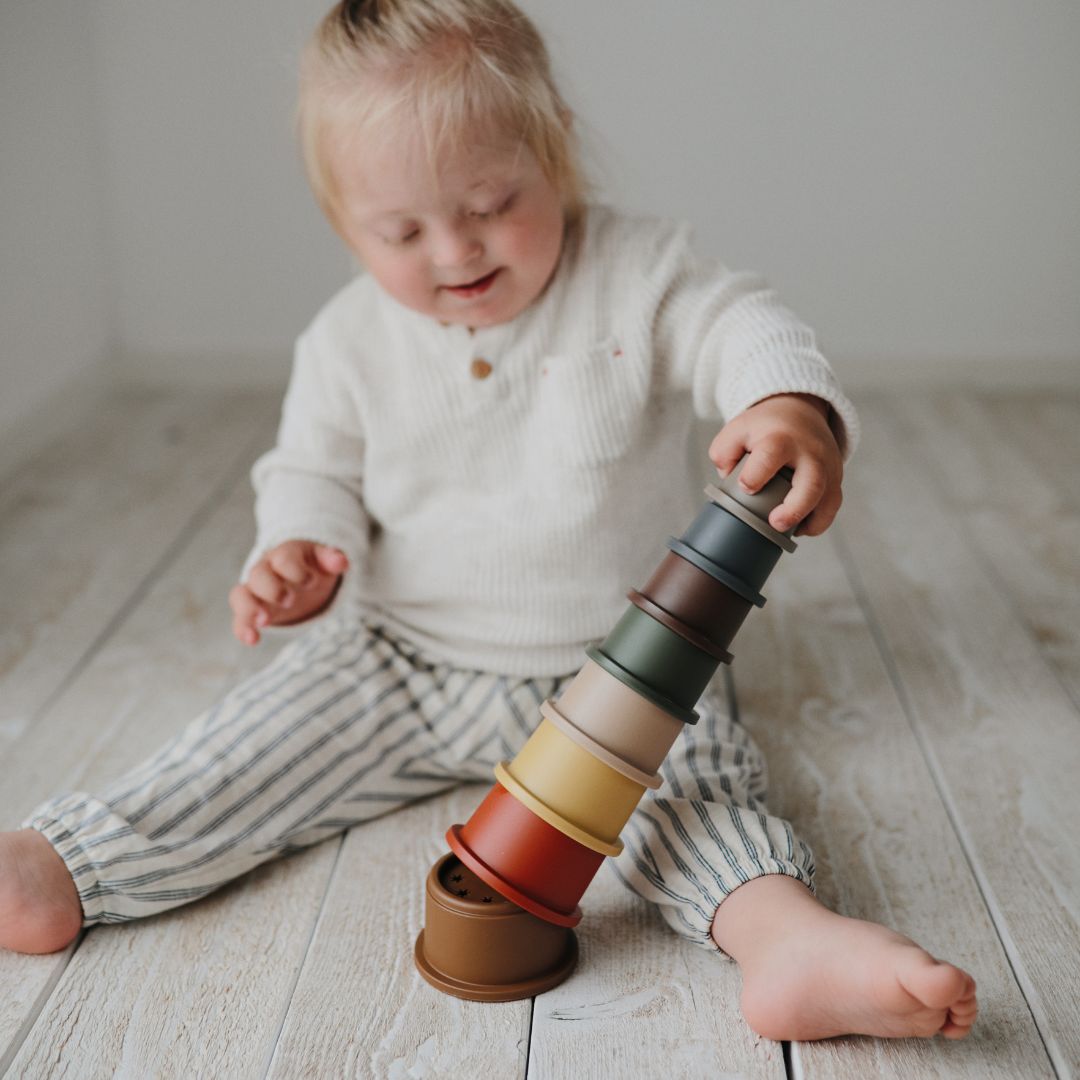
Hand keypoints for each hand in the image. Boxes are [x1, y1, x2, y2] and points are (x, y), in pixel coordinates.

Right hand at [229, 541, 348, 644]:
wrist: (298, 576)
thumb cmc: (311, 566)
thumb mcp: (323, 560)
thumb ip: (332, 559)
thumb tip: (342, 562)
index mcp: (284, 555)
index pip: (283, 558)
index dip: (296, 570)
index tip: (311, 583)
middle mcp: (265, 571)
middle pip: (258, 575)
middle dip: (272, 589)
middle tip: (289, 601)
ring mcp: (255, 592)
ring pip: (240, 595)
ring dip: (250, 608)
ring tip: (264, 621)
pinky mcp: (252, 611)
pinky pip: (239, 618)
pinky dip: (243, 629)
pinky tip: (252, 640)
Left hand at [708, 393, 842, 535]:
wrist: (800, 410)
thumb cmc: (766, 426)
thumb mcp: (738, 429)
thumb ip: (723, 453)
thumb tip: (727, 482)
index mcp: (781, 438)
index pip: (771, 455)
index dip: (755, 475)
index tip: (745, 487)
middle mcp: (810, 453)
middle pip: (812, 483)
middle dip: (794, 509)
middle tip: (775, 522)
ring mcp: (827, 467)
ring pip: (829, 500)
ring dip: (811, 522)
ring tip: (791, 531)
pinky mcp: (835, 479)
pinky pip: (832, 507)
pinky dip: (818, 522)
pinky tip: (799, 527)